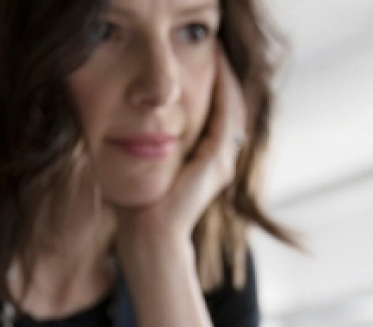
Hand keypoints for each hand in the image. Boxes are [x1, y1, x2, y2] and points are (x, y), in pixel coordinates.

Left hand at [111, 47, 248, 274]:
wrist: (148, 233)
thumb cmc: (141, 205)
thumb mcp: (150, 165)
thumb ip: (156, 144)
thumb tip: (139, 123)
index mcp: (208, 161)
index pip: (218, 114)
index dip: (217, 85)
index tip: (209, 58)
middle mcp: (222, 160)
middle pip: (231, 108)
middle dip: (226, 77)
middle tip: (220, 47)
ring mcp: (223, 161)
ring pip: (233, 108)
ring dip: (227, 77)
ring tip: (220, 50)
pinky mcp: (217, 161)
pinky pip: (225, 115)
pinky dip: (223, 89)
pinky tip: (217, 66)